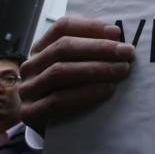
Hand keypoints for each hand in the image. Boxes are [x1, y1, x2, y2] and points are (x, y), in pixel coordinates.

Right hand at [19, 17, 133, 134]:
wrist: (47, 127)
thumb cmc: (67, 91)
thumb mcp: (73, 67)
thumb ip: (88, 52)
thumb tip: (117, 38)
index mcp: (41, 48)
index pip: (62, 27)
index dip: (90, 27)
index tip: (116, 32)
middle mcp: (31, 65)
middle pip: (63, 47)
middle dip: (99, 48)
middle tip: (126, 52)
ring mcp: (28, 89)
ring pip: (59, 72)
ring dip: (95, 69)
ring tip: (121, 70)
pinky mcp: (30, 112)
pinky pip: (58, 100)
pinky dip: (85, 93)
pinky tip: (106, 89)